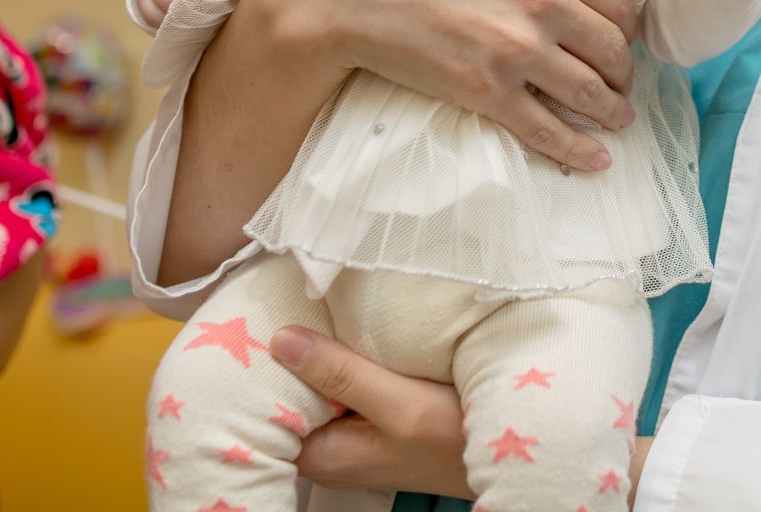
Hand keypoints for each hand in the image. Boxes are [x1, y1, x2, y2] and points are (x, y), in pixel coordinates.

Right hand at [162, 0, 639, 284]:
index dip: (625, 21)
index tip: (620, 32)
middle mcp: (543, 1)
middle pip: (611, 48)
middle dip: (622, 68)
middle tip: (620, 78)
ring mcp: (516, 51)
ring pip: (589, 92)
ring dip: (611, 109)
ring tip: (617, 116)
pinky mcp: (486, 92)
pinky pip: (548, 130)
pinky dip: (580, 149)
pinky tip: (597, 158)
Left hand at [270, 325, 471, 498]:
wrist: (507, 448)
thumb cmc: (456, 441)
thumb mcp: (399, 404)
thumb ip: (341, 374)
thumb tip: (281, 339)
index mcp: (321, 455)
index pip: (265, 413)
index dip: (258, 371)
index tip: (253, 326)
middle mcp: (329, 450)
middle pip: (286, 397)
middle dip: (283, 356)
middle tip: (278, 305)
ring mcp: (350, 435)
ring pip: (313, 389)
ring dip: (314, 355)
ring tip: (303, 310)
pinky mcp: (370, 419)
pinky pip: (338, 386)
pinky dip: (339, 361)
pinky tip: (341, 332)